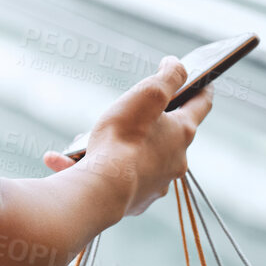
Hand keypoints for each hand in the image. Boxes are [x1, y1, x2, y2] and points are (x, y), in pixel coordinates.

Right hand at [41, 56, 215, 217]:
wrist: (103, 189)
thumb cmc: (124, 138)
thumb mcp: (149, 93)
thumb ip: (168, 75)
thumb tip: (175, 64)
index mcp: (182, 134)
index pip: (201, 105)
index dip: (202, 89)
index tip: (204, 81)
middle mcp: (175, 161)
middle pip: (169, 135)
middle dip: (153, 122)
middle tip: (135, 111)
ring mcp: (156, 183)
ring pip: (139, 158)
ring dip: (118, 147)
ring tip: (88, 140)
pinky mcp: (135, 201)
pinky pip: (115, 179)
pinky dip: (93, 168)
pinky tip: (60, 160)